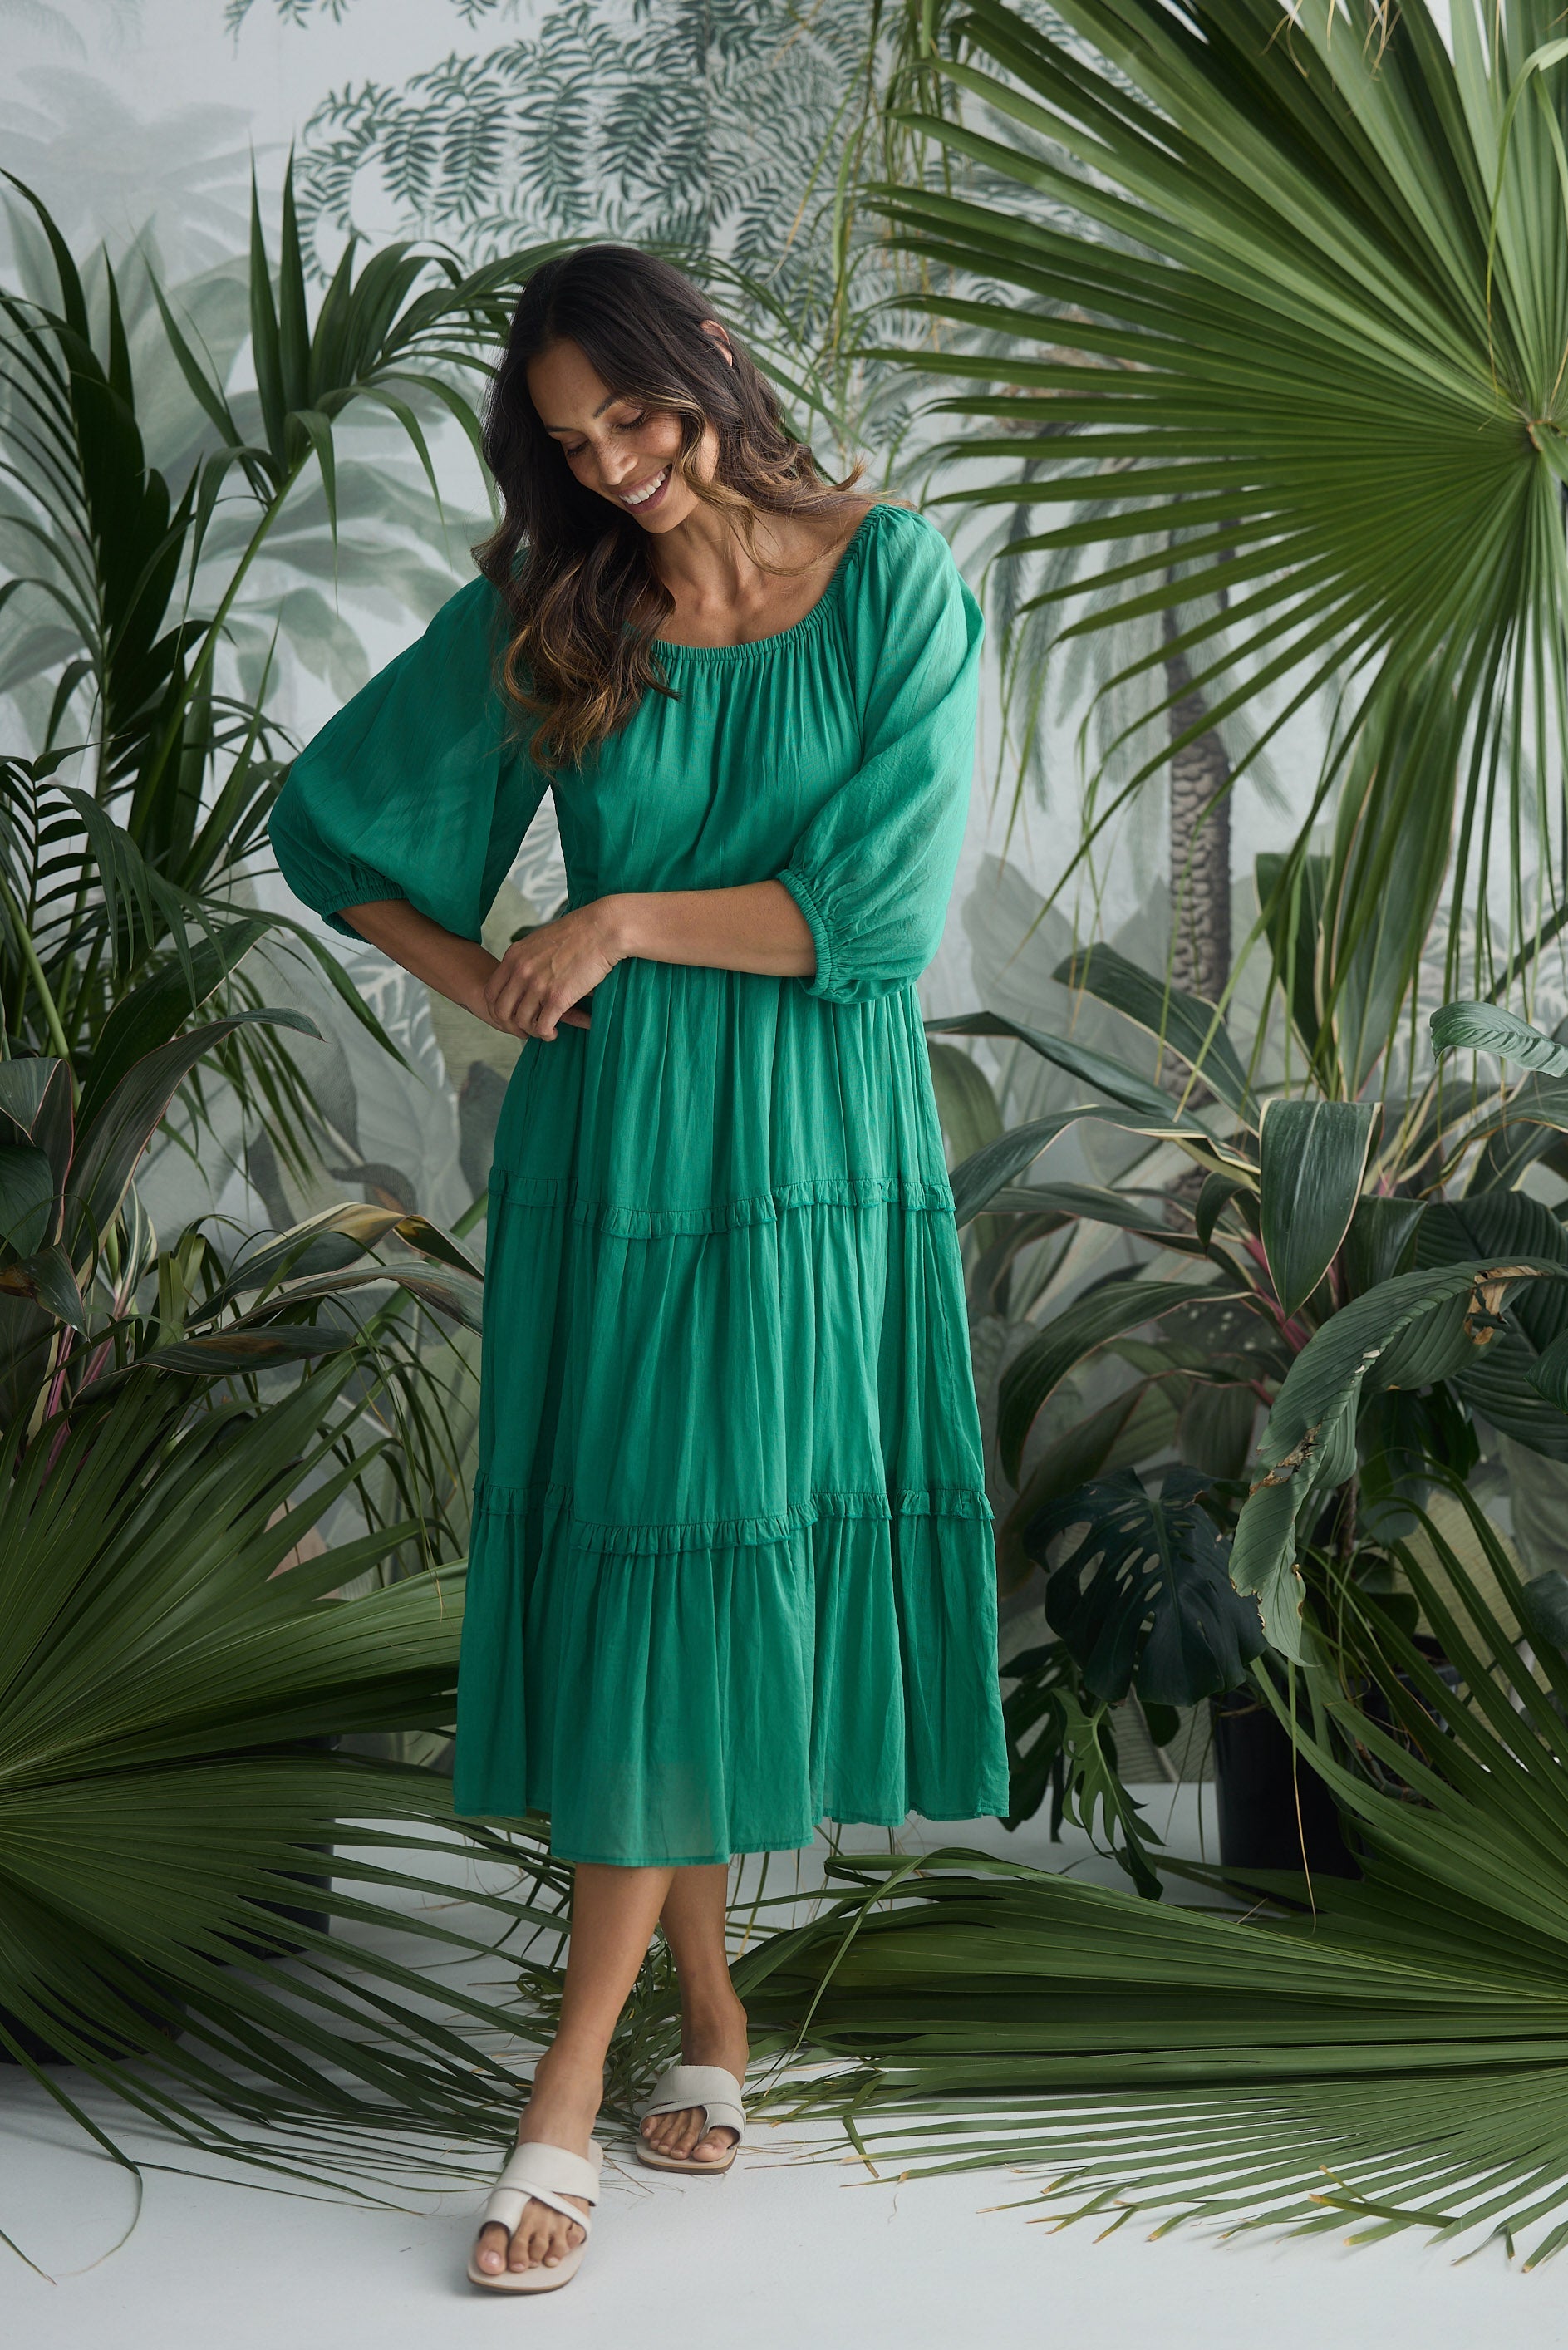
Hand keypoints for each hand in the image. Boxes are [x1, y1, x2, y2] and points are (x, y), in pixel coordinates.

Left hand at [475, 901, 622, 1041]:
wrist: (602, 929)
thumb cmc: (578, 933)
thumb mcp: (540, 940)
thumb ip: (526, 958)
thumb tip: (524, 972)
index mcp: (514, 957)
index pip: (491, 992)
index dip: (498, 1008)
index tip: (512, 1014)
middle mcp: (521, 971)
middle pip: (501, 1010)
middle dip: (511, 1024)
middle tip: (526, 1028)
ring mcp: (538, 985)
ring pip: (521, 1021)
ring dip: (531, 1031)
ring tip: (543, 1030)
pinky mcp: (558, 997)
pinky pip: (542, 1026)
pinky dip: (546, 1034)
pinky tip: (553, 1032)